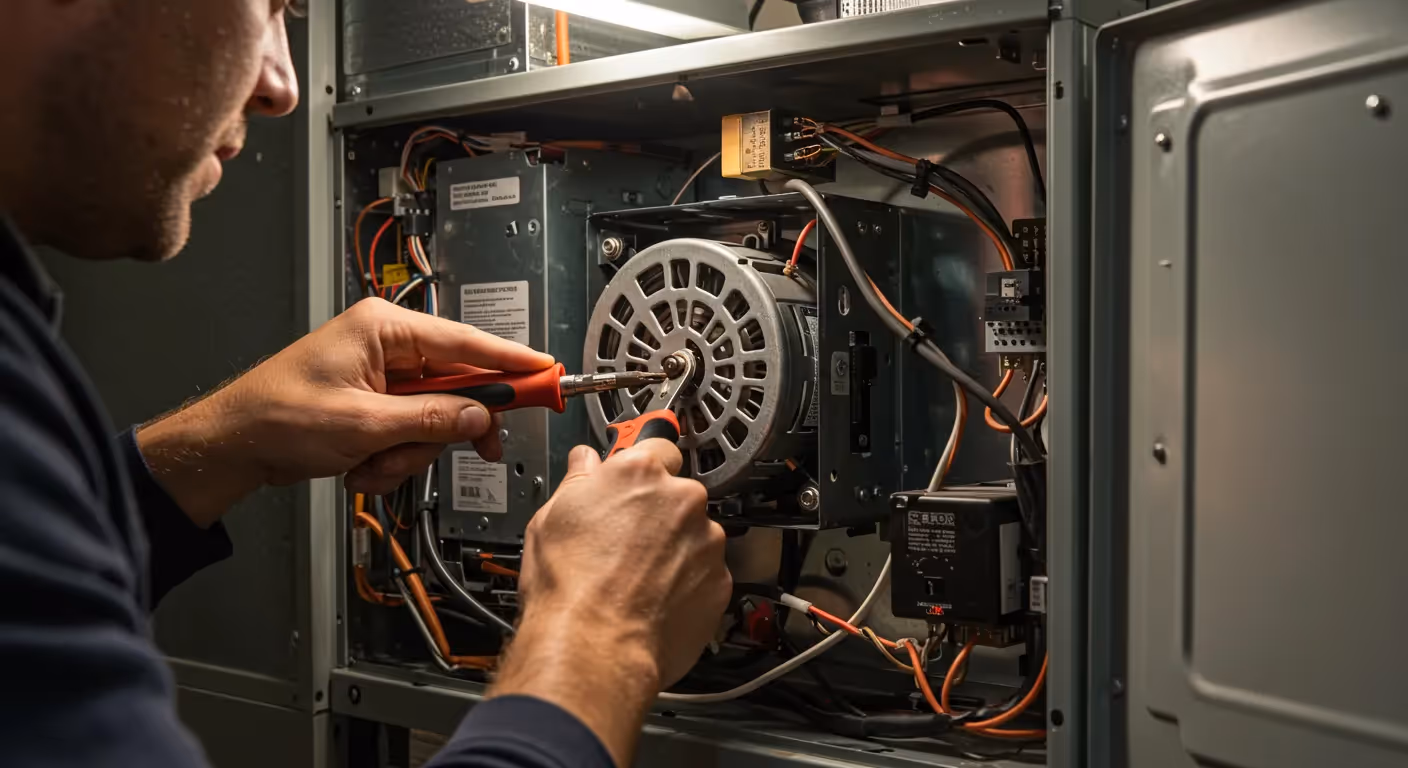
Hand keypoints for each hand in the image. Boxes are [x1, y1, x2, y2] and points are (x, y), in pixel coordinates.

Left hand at [137, 298, 553, 525]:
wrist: (230, 446)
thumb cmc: (275, 417)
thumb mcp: (364, 424)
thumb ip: (431, 419)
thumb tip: (480, 415)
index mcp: (385, 329)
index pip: (467, 343)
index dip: (513, 363)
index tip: (548, 374)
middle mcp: (387, 346)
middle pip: (457, 387)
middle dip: (445, 429)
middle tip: (475, 448)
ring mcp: (381, 377)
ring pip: (435, 420)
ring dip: (409, 452)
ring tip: (371, 463)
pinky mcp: (375, 404)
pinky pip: (411, 434)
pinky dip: (391, 458)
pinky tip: (360, 466)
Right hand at [489, 442, 730, 766]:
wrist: (595, 646)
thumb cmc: (570, 586)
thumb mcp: (551, 517)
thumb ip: (578, 479)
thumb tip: (585, 462)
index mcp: (640, 473)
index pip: (656, 447)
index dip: (642, 468)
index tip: (636, 480)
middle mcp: (681, 499)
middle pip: (677, 495)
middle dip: (657, 514)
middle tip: (624, 543)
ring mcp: (706, 540)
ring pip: (694, 535)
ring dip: (674, 549)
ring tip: (637, 578)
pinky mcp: (719, 580)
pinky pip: (705, 572)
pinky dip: (687, 582)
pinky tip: (654, 598)